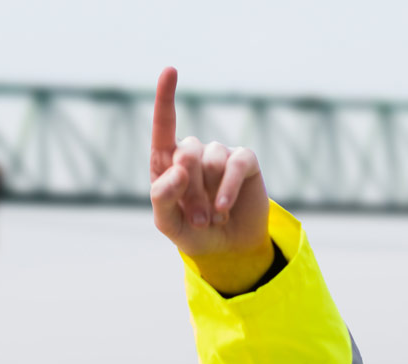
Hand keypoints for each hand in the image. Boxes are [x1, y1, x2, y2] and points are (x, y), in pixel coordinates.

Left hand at [148, 66, 273, 294]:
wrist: (227, 249)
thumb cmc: (191, 233)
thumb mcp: (167, 223)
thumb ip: (162, 198)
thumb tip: (177, 168)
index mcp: (168, 164)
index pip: (164, 127)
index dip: (166, 98)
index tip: (170, 71)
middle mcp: (193, 154)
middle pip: (186, 152)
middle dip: (188, 190)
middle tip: (195, 218)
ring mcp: (220, 155)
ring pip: (210, 160)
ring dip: (208, 195)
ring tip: (210, 218)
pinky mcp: (245, 162)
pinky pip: (236, 164)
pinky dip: (228, 187)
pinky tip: (223, 207)